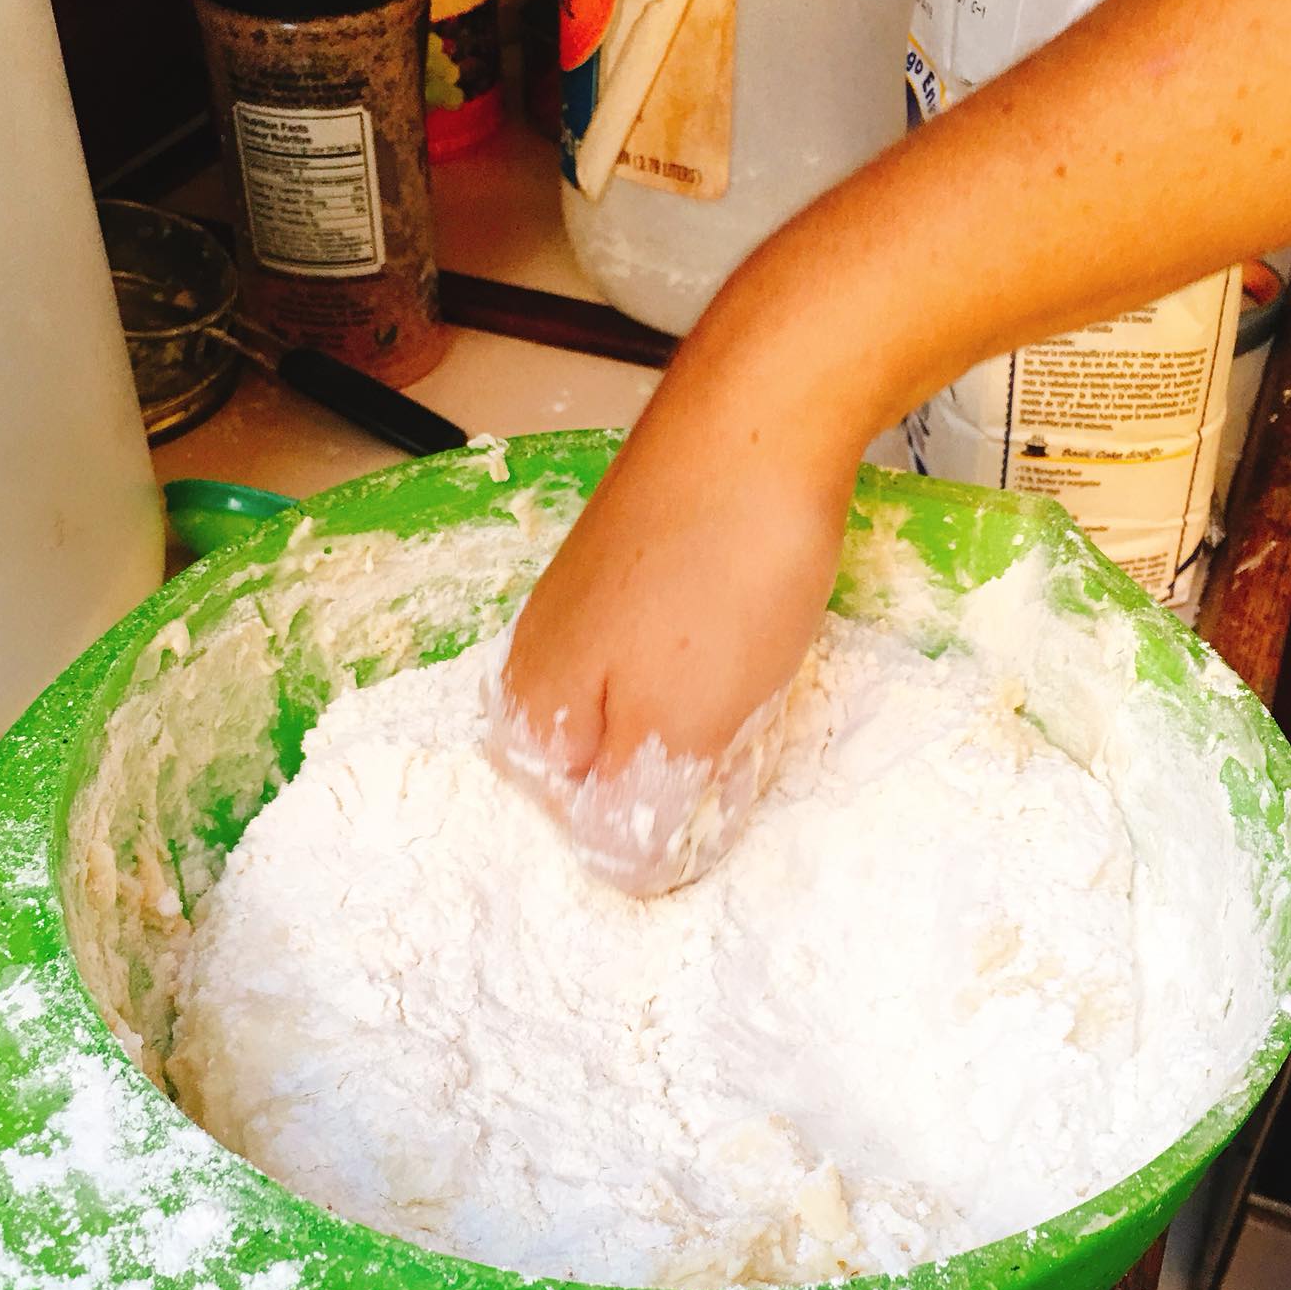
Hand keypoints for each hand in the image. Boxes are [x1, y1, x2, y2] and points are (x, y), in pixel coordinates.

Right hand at [488, 405, 855, 894]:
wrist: (760, 415)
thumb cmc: (718, 577)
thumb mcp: (680, 725)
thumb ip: (636, 808)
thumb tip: (613, 874)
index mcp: (531, 707)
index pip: (566, 823)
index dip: (639, 834)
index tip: (706, 817)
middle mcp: (539, 653)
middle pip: (595, 765)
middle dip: (664, 779)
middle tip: (735, 757)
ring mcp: (587, 600)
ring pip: (633, 706)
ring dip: (693, 723)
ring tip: (753, 698)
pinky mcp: (638, 559)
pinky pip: (664, 649)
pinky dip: (709, 665)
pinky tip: (752, 645)